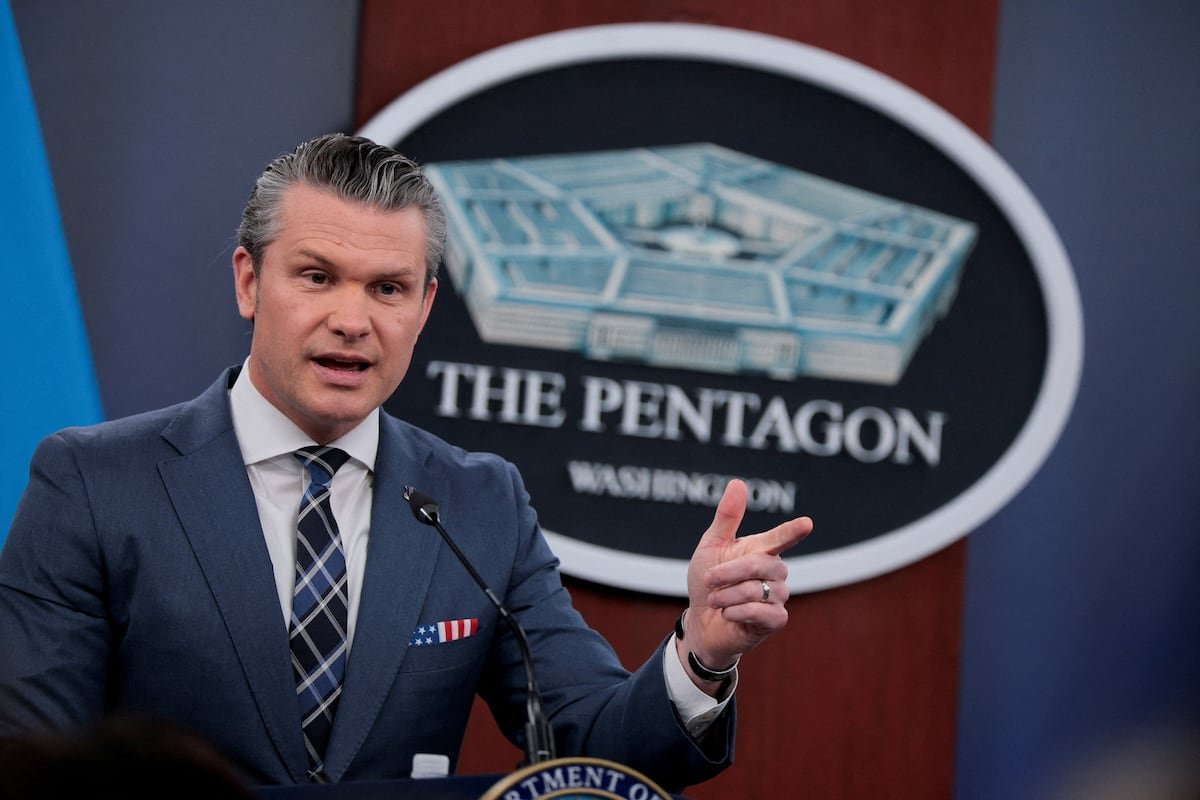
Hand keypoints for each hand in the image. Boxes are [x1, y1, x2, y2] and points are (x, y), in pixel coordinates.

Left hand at [679, 479, 812, 686]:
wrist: (701, 621)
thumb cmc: (708, 582)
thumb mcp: (711, 547)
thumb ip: (727, 518)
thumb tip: (739, 483)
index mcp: (761, 550)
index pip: (781, 538)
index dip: (792, 531)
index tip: (807, 524)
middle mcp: (775, 572)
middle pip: (761, 565)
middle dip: (729, 572)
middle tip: (709, 580)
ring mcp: (777, 597)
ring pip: (758, 590)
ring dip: (729, 595)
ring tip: (716, 601)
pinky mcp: (775, 621)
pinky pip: (763, 613)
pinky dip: (738, 612)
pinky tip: (728, 615)